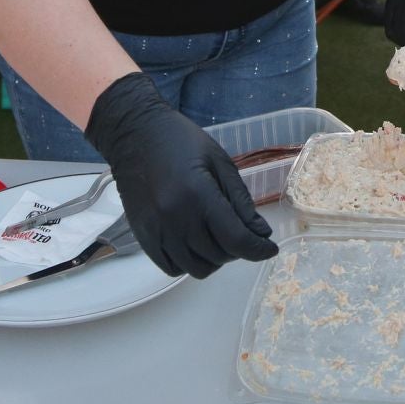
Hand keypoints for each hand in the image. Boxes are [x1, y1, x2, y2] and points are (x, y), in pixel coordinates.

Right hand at [83, 73, 276, 278]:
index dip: (258, 249)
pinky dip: (189, 263)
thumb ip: (241, 201)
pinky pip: (171, 268)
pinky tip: (195, 244)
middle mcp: (175, 219)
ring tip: (218, 239)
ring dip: (215, 259)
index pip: (235, 239)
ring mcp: (156, 231)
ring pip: (196, 268)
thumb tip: (262, 233)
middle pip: (218, 256)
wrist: (135, 135)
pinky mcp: (142, 236)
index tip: (269, 249)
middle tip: (240, 233)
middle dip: (238, 249)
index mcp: (198, 195)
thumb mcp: (220, 163)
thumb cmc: (181, 142)